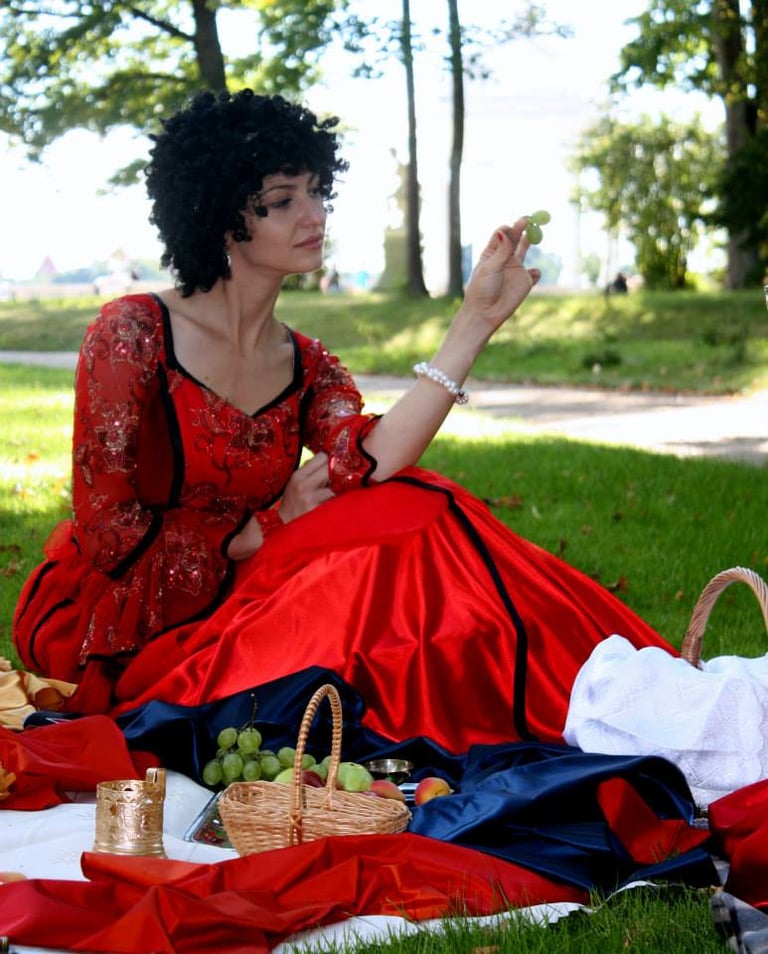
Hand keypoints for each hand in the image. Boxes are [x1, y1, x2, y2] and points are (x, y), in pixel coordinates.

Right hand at [279, 452, 334, 523]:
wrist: (285, 527)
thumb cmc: (294, 504)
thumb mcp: (296, 485)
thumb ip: (309, 472)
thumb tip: (329, 460)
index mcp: (298, 475)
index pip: (321, 457)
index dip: (330, 461)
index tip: (333, 468)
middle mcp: (302, 484)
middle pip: (330, 468)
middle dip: (336, 474)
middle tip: (339, 481)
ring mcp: (309, 498)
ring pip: (334, 485)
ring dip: (338, 490)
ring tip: (334, 496)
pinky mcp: (315, 510)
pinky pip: (334, 501)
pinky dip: (336, 502)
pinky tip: (332, 506)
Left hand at [460, 218, 540, 336]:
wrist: (485, 313)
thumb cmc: (482, 290)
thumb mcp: (490, 268)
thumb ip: (501, 250)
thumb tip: (505, 229)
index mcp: (492, 252)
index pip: (502, 233)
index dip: (510, 227)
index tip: (516, 224)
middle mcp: (505, 257)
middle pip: (515, 236)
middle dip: (522, 227)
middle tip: (528, 220)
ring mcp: (516, 268)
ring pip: (526, 248)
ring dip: (530, 240)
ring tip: (534, 235)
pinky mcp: (526, 282)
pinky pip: (535, 273)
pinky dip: (536, 272)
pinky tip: (532, 274)